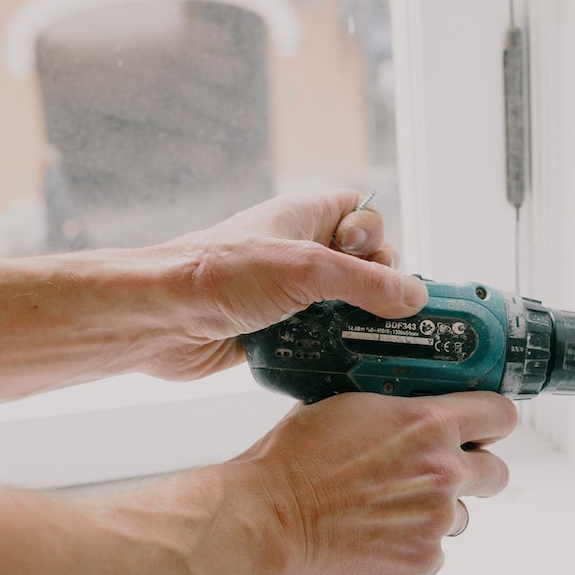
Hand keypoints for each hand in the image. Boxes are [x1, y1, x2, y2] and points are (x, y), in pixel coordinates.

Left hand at [141, 190, 425, 379]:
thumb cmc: (220, 275)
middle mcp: (296, 249)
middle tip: (363, 308)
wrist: (159, 318)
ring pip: (340, 305)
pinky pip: (318, 337)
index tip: (369, 264)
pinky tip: (333, 359)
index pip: (363, 215)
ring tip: (354, 340)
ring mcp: (284, 291)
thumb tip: (414, 296)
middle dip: (371, 290)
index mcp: (304, 216)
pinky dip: (330, 349)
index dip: (376, 239)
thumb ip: (367, 282)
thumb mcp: (307, 270)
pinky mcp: (273, 328)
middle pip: (360, 266)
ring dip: (352, 324)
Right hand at [222, 391, 517, 574]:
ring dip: (434, 513)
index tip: (483, 430)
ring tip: (386, 512)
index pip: (499, 415)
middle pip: (495, 472)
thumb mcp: (348, 408)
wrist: (267, 520)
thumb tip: (407, 414)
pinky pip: (434, 552)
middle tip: (438, 477)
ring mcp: (437, 518)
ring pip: (459, 515)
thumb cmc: (293, 462)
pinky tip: (376, 538)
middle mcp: (444, 471)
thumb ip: (395, 412)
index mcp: (429, 424)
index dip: (491, 424)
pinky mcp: (423, 559)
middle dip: (473, 473)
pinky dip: (411, 547)